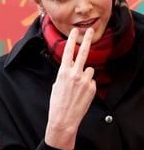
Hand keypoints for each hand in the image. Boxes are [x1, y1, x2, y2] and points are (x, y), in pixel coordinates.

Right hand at [45, 28, 95, 149]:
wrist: (64, 118)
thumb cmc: (57, 102)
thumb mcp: (56, 84)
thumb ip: (65, 74)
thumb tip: (72, 67)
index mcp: (63, 72)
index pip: (68, 51)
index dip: (72, 40)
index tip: (75, 31)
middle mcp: (75, 74)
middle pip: (83, 52)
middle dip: (86, 40)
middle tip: (88, 31)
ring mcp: (85, 80)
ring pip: (89, 70)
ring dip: (85, 75)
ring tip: (78, 87)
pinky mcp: (92, 88)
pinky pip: (91, 81)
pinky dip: (88, 85)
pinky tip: (81, 94)